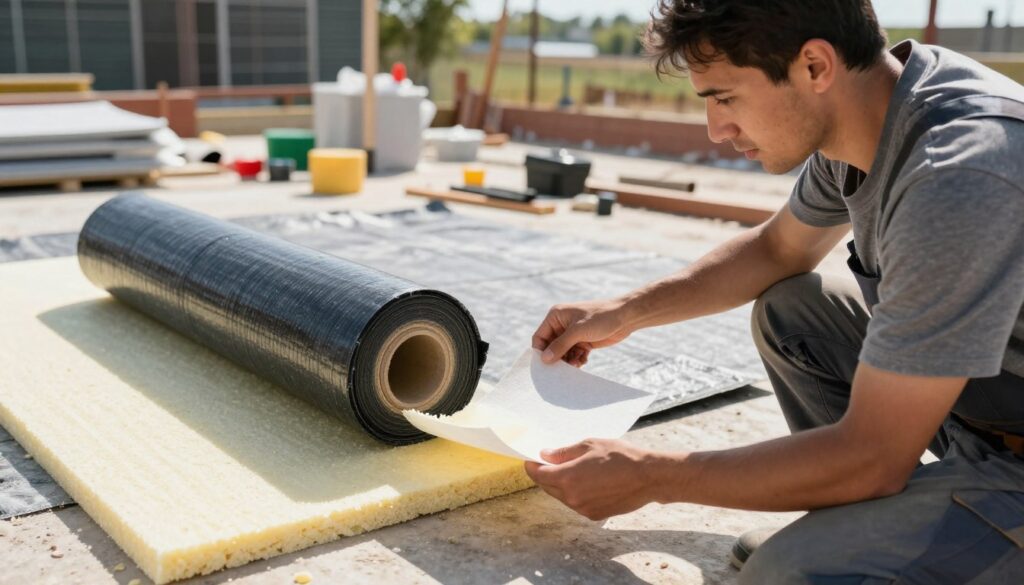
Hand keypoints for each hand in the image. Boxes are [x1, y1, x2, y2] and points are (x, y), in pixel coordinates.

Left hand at [523, 438, 661, 520]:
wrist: (648, 477)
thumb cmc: (620, 456)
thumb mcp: (589, 445)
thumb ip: (563, 452)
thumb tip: (545, 455)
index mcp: (567, 478)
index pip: (538, 474)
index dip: (532, 466)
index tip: (531, 459)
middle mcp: (571, 497)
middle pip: (547, 487)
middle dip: (544, 475)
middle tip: (549, 462)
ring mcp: (582, 509)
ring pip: (561, 497)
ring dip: (560, 485)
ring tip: (570, 470)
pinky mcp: (594, 515)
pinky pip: (575, 503)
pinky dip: (574, 493)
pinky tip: (586, 482)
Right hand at [532, 299, 632, 365]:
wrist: (625, 317)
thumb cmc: (601, 318)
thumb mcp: (578, 331)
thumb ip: (560, 345)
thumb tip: (544, 359)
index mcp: (556, 316)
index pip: (540, 337)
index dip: (540, 351)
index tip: (545, 366)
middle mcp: (562, 325)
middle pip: (551, 347)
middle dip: (556, 358)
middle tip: (562, 370)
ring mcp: (573, 334)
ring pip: (563, 353)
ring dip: (568, 361)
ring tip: (577, 363)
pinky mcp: (583, 341)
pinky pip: (573, 355)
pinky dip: (577, 360)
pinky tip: (584, 360)